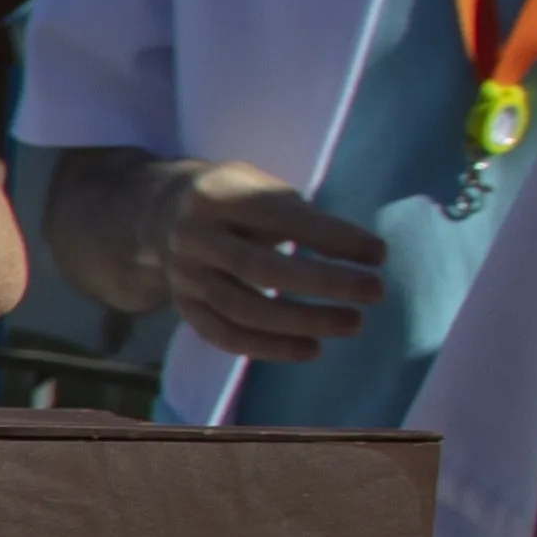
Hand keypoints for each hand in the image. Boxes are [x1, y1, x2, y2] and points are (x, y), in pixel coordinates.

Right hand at [102, 155, 388, 360]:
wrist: (158, 218)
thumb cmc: (231, 200)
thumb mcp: (257, 186)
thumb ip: (298, 214)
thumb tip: (360, 254)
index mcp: (215, 195)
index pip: (281, 218)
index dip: (332, 237)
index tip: (379, 253)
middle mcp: (193, 238)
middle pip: (260, 269)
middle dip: (324, 283)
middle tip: (374, 292)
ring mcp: (184, 277)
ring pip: (244, 310)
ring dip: (304, 321)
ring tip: (353, 322)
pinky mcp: (185, 308)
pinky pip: (227, 336)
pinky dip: (271, 348)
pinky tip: (312, 349)